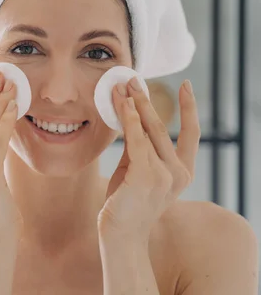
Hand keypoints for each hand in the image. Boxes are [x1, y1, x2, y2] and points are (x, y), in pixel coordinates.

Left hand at [98, 77, 200, 239]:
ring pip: (148, 130)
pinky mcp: (146, 175)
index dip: (190, 109)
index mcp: (182, 172)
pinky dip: (129, 119)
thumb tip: (130, 116)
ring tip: (121, 86)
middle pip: (164, 127)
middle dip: (147, 100)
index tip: (187, 86)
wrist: (120, 233)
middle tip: (133, 79)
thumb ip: (138, 147)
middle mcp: (179, 173)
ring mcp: (165, 175)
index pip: (191, 135)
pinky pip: (136, 140)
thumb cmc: (126, 202)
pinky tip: (123, 104)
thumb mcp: (136, 170)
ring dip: (133, 105)